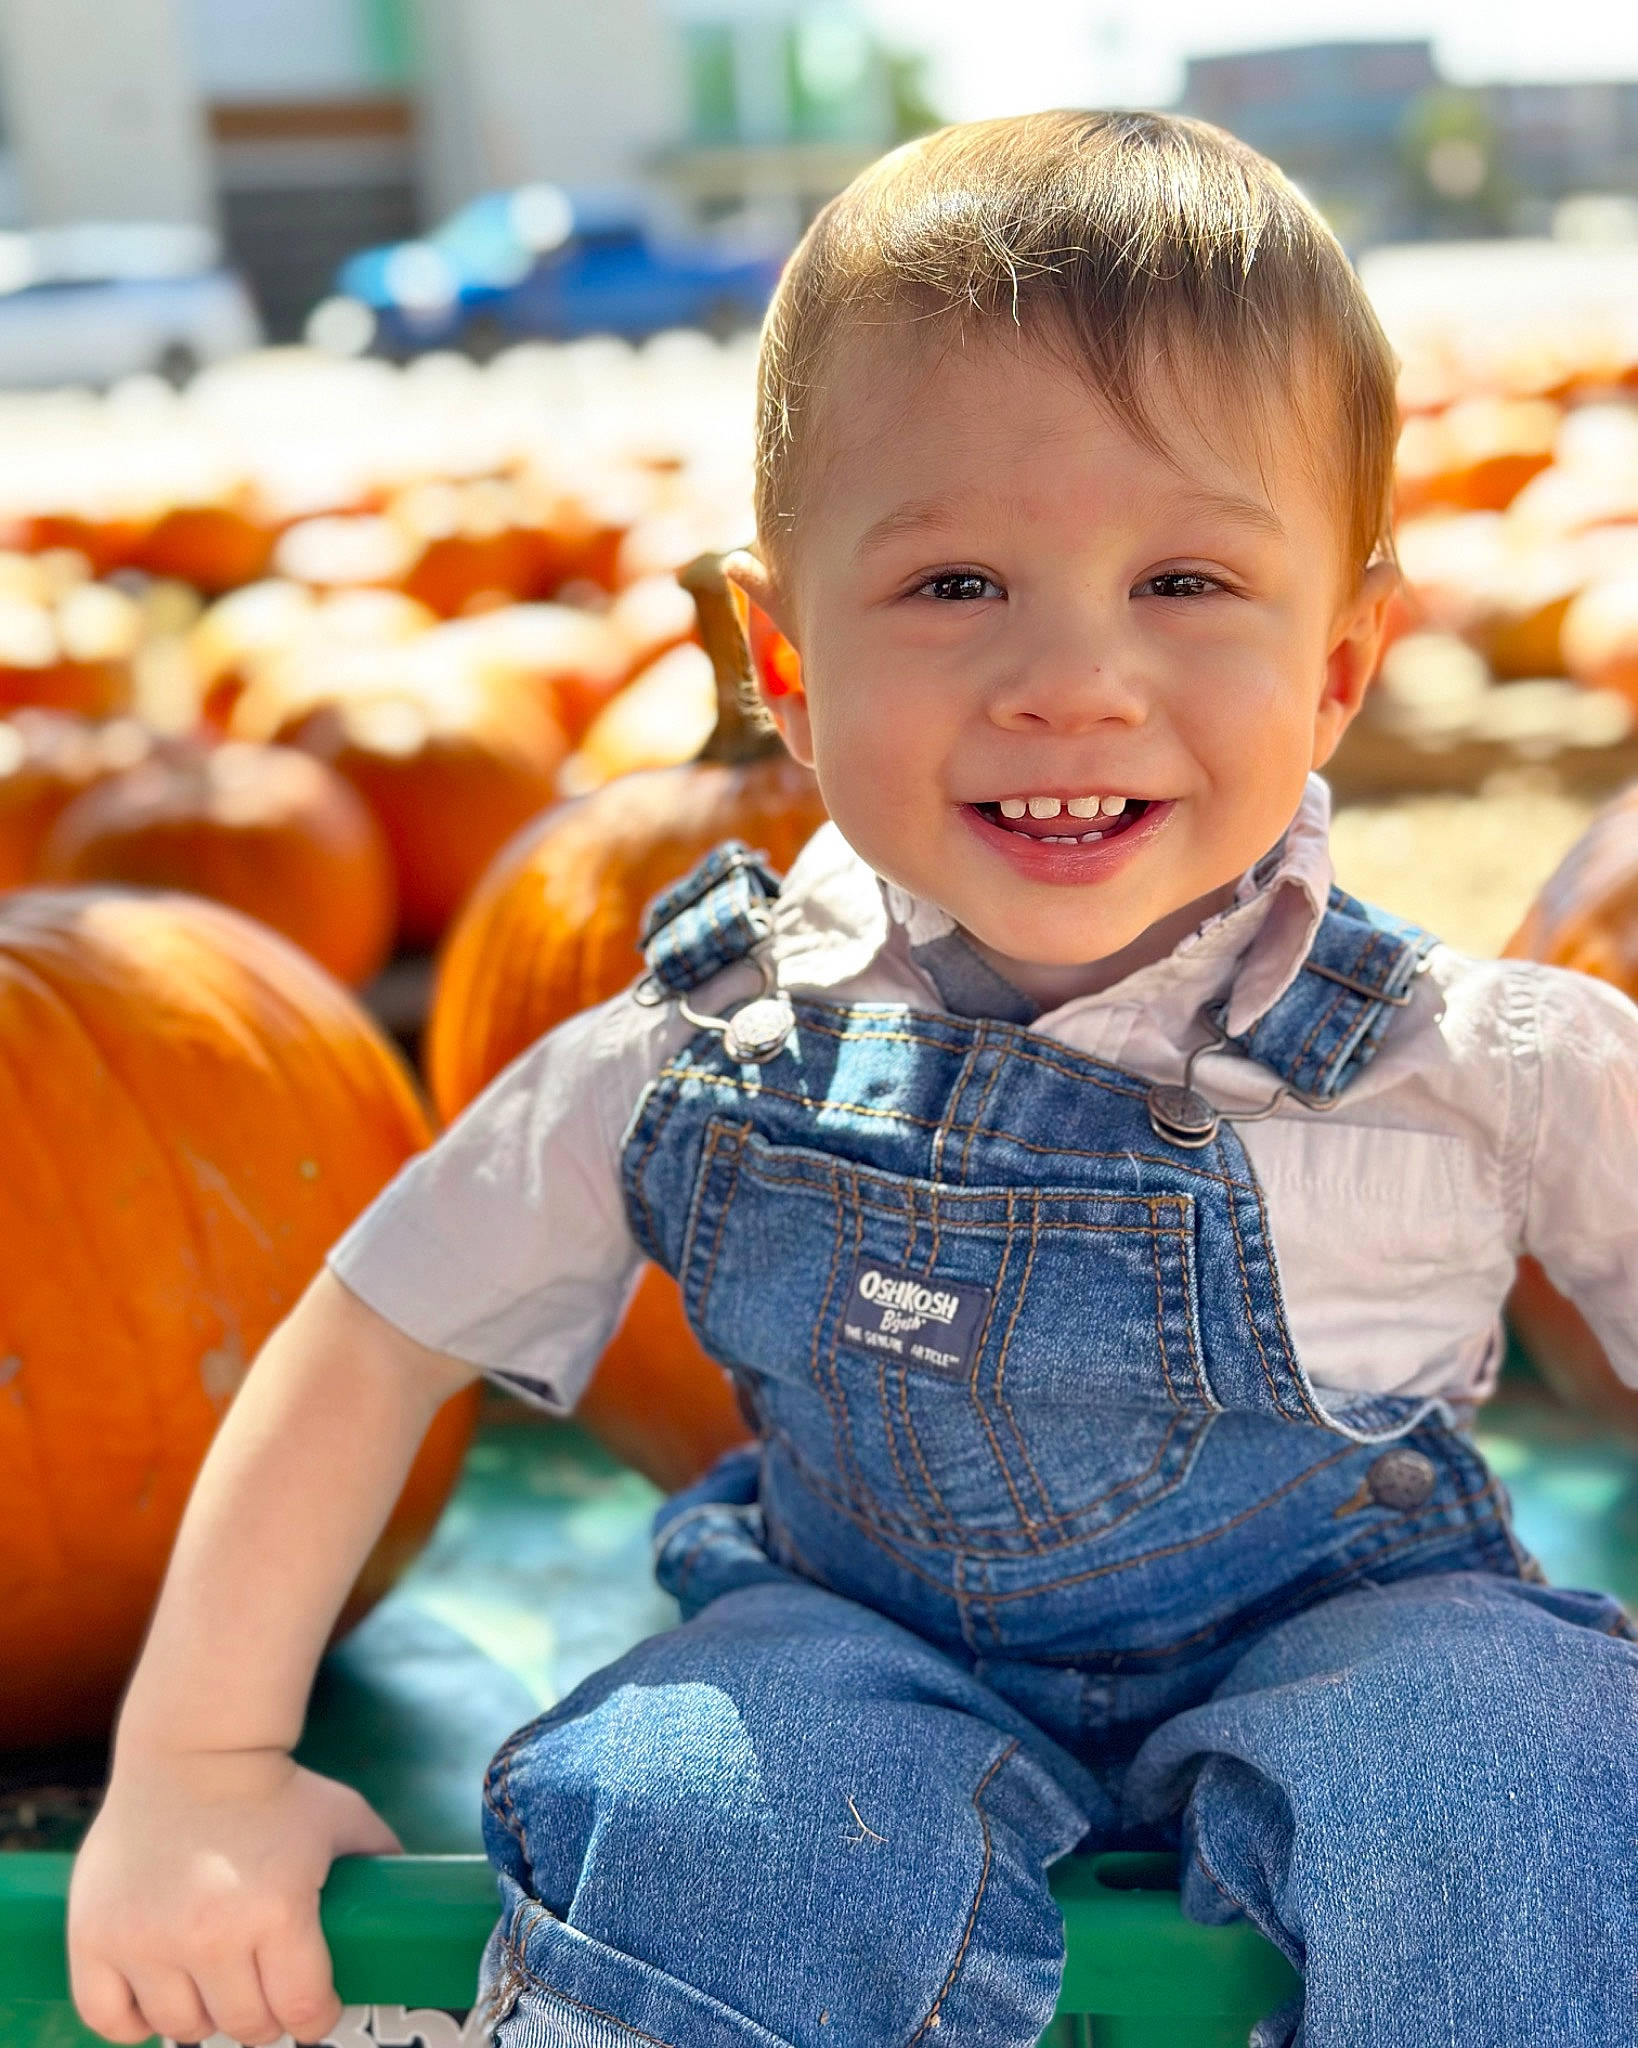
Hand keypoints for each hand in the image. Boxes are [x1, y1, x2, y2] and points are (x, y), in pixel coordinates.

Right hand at [68, 1748, 401, 2045]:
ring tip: (217, 1980)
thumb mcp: (343, 1819)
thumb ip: (380, 1862)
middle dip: (265, 2016)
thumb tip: (415, 1900)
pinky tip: (161, 1989)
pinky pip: (111, 2020)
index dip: (317, 2016)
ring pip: (183, 2029)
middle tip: (266, 1988)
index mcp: (278, 1911)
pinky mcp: (96, 1937)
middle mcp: (210, 1933)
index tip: (315, 2006)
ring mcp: (147, 1940)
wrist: (193, 1749)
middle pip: (246, 2027)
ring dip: (205, 2013)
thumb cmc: (277, 1788)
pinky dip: (135, 2019)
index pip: (303, 2012)